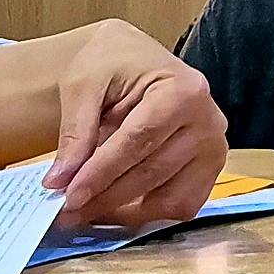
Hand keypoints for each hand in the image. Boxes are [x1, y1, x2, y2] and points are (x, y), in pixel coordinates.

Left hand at [41, 20, 226, 228]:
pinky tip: (117, 209)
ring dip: (124, 212)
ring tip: (86, 212)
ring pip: (168, 197)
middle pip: (152, 172)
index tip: (69, 196)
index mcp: (182, 90)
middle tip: (68, 212)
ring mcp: (213, 148)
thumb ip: (75, 132)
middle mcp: (208, 121)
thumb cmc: (113, 62)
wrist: (136, 58)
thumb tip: (60, 181)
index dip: (101, 173)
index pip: (138, 140)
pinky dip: (149, 214)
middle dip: (105, 197)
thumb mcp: (84, 84)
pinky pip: (182, 204)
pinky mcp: (209, 168)